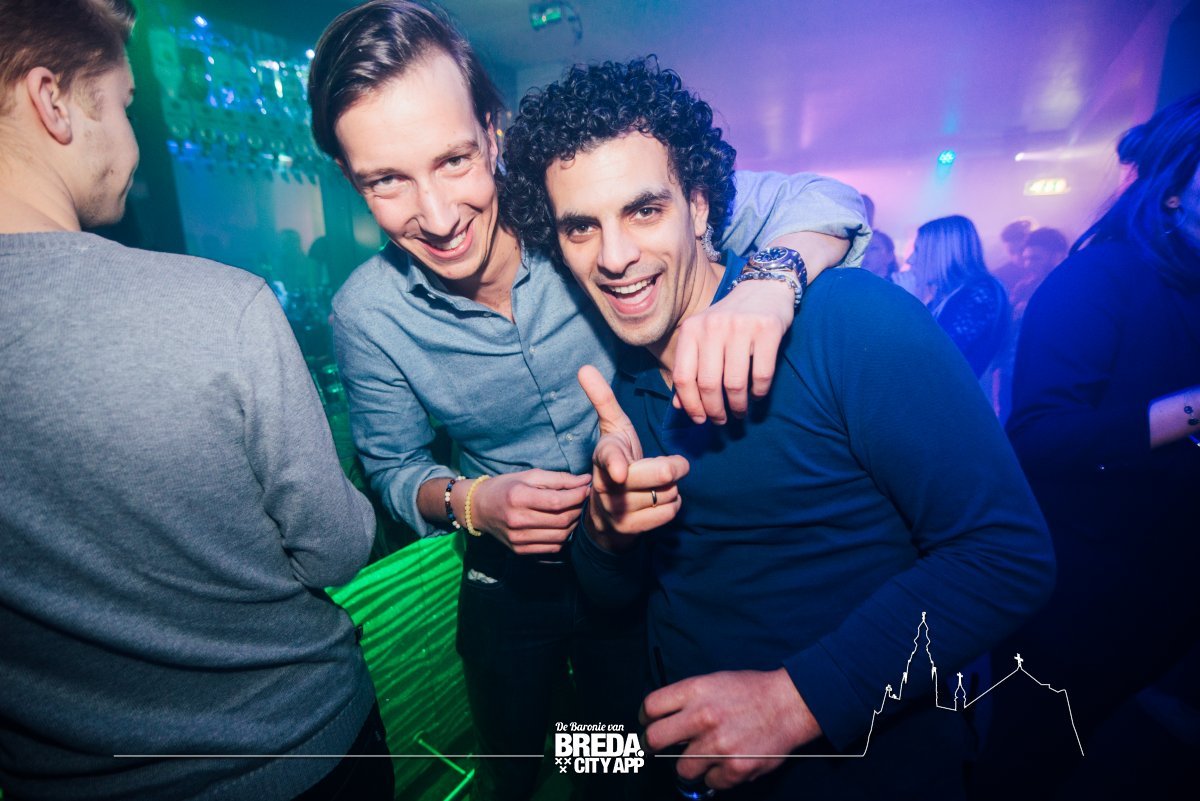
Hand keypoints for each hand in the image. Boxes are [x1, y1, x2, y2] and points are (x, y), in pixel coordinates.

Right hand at [468, 469, 590, 554]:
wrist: (478, 508)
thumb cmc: (506, 487)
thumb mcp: (529, 476)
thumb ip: (559, 478)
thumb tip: (586, 480)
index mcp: (518, 497)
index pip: (557, 501)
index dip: (577, 495)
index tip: (586, 488)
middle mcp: (517, 520)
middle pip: (561, 520)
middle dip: (578, 509)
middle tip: (582, 499)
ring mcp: (518, 538)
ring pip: (560, 536)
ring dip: (574, 524)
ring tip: (573, 511)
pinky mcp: (519, 550)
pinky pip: (552, 548)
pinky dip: (563, 537)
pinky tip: (562, 525)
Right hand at [578, 365, 687, 548]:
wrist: (604, 510)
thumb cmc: (617, 460)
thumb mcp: (612, 430)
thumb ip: (602, 400)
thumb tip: (584, 367)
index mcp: (603, 456)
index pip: (610, 458)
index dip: (616, 465)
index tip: (621, 472)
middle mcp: (606, 485)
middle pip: (659, 474)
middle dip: (675, 466)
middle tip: (677, 463)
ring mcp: (617, 510)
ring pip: (668, 493)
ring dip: (671, 487)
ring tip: (658, 484)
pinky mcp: (630, 529)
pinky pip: (669, 512)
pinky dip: (672, 504)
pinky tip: (660, 499)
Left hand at [641, 668, 821, 790]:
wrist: (789, 704)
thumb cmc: (751, 691)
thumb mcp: (714, 681)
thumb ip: (686, 699)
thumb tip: (662, 719)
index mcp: (696, 691)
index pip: (651, 707)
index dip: (645, 719)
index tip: (648, 724)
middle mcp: (703, 717)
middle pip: (654, 740)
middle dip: (651, 746)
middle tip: (657, 748)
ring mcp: (718, 745)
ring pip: (682, 769)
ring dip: (691, 765)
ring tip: (707, 754)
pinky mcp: (735, 768)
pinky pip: (710, 783)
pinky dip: (716, 776)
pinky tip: (727, 761)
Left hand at [672, 278, 791, 424]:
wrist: (764, 287)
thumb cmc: (730, 320)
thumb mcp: (704, 337)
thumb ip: (689, 367)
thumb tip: (679, 405)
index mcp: (691, 329)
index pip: (683, 376)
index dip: (690, 404)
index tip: (700, 419)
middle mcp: (712, 327)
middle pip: (708, 384)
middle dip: (715, 410)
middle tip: (722, 420)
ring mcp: (740, 327)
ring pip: (734, 383)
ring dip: (738, 406)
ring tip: (740, 411)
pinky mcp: (767, 329)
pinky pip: (761, 374)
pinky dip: (759, 392)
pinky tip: (757, 395)